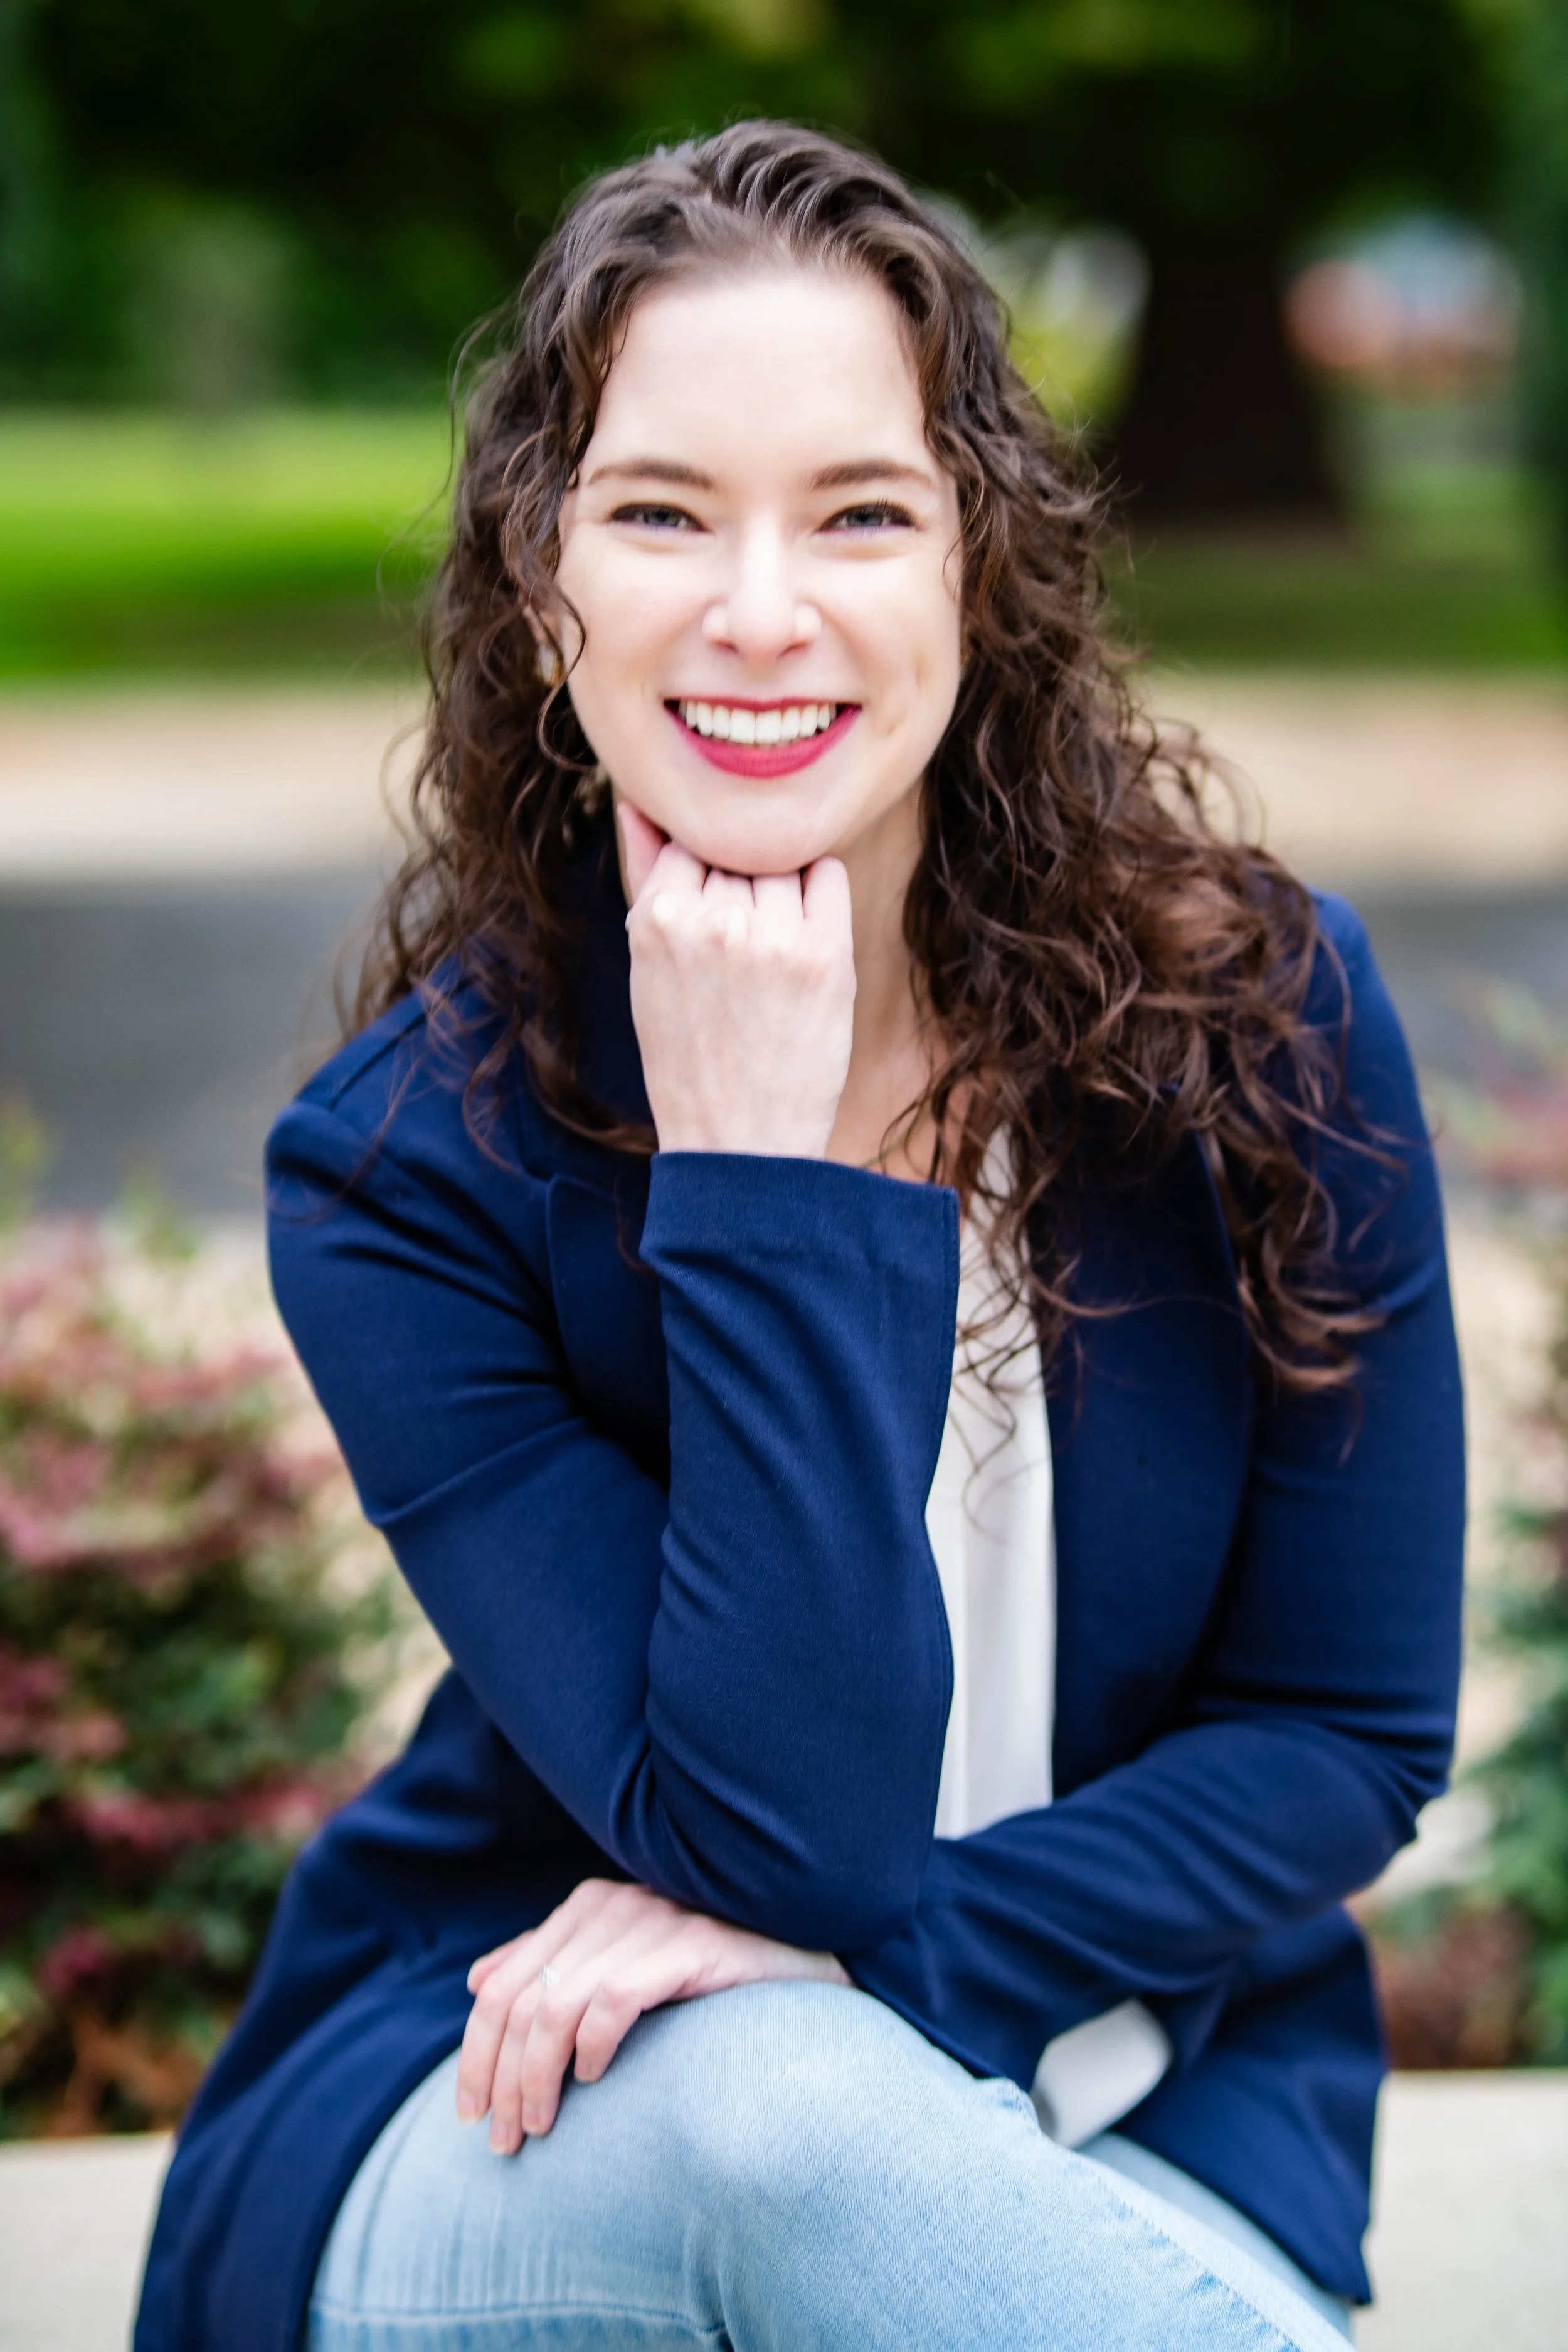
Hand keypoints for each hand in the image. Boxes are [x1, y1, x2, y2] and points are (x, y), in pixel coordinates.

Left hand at [456, 1877, 849, 2151]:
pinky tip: (594, 2079)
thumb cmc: (706, 1971)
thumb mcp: (621, 1964)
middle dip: (499, 2078)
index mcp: (587, 1907)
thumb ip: (552, 1965)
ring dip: (536, 2079)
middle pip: (520, 2001)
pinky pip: (614, 1998)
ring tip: (541, 2128)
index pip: (502, 1986)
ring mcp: (650, 1921)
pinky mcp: (689, 1945)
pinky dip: (592, 2045)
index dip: (476, 2054)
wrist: (802, 1958)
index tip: (470, 2115)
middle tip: (503, 2140)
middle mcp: (611, 1904)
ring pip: (556, 2008)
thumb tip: (478, 1980)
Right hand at [618, 798, 855, 1157]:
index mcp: (656, 918)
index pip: (690, 841)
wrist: (739, 1141)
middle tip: (740, 945)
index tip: (709, 914)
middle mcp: (712, 920)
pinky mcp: (824, 955)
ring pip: (781, 858)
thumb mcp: (646, 966)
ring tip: (768, 948)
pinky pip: (827, 874)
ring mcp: (772, 936)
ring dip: (780, 888)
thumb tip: (638, 801)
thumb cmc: (688, 1053)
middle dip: (740, 881)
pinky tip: (803, 936)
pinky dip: (818, 893)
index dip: (704, 873)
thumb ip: (646, 877)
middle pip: (737, 849)